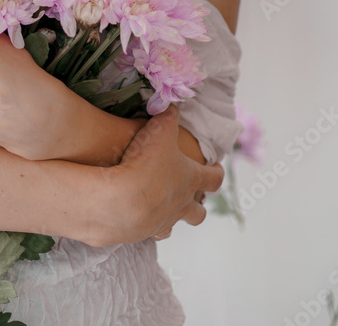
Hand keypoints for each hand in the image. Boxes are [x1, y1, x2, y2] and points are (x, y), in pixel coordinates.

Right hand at [93, 105, 223, 245]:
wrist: (121, 199)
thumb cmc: (146, 162)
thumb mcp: (159, 129)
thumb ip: (168, 115)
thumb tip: (172, 105)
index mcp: (191, 180)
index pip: (213, 178)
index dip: (216, 171)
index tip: (216, 167)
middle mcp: (182, 205)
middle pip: (198, 212)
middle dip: (198, 204)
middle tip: (193, 196)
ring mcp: (164, 221)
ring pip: (175, 224)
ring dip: (173, 217)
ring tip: (164, 208)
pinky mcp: (144, 232)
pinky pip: (152, 232)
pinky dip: (150, 225)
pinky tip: (140, 217)